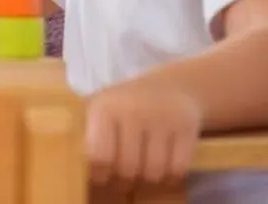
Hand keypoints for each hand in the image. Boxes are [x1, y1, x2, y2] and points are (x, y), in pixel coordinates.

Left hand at [86, 81, 201, 189]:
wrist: (170, 86)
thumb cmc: (127, 104)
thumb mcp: (103, 109)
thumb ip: (91, 135)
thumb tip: (81, 168)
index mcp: (104, 107)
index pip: (99, 156)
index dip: (99, 174)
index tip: (101, 178)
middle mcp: (132, 111)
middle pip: (127, 169)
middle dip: (124, 180)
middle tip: (122, 179)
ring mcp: (161, 119)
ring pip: (153, 173)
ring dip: (148, 178)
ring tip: (142, 170)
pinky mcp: (186, 128)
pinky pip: (177, 170)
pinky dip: (170, 176)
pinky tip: (163, 167)